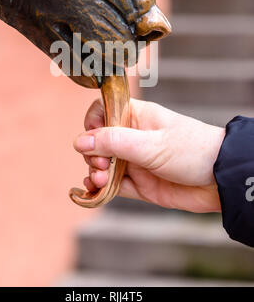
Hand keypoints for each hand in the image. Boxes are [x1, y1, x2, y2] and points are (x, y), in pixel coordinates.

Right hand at [73, 99, 224, 212]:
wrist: (221, 180)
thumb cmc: (191, 150)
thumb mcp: (150, 144)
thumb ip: (114, 142)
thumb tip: (79, 140)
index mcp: (136, 117)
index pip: (103, 110)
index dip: (92, 122)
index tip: (92, 138)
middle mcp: (132, 137)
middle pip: (98, 141)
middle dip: (93, 154)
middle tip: (101, 166)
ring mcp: (135, 161)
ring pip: (103, 164)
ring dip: (95, 172)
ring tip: (99, 180)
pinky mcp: (140, 184)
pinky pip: (114, 185)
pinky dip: (101, 189)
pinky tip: (94, 191)